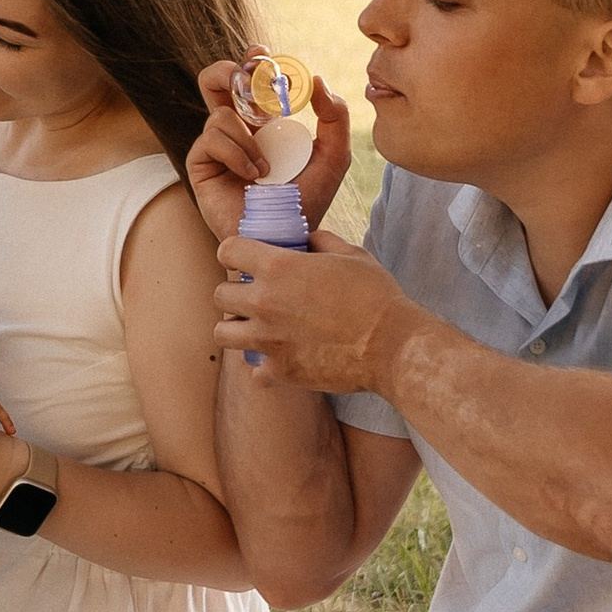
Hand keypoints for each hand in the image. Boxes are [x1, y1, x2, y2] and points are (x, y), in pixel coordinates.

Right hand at [186, 63, 354, 243]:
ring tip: (266, 169)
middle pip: (216, 80)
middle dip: (229, 72)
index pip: (250, 80)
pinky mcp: (200, 164)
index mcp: (264, 122)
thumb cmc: (307, 202)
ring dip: (248, 138)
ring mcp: (216, 146)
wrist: (283, 236)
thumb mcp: (333, 157)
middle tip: (249, 79)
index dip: (251, 61)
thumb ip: (335, 118)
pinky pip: (211, 139)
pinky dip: (236, 155)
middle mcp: (236, 129)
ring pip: (220, 113)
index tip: (263, 55)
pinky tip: (251, 177)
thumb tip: (317, 80)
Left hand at [212, 224, 409, 394]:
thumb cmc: (376, 296)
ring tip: (257, 329)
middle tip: (254, 297)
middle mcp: (264, 302)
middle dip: (234, 293)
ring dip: (237, 329)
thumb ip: (321, 242)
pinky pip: (254, 370)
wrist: (392, 347)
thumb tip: (307, 240)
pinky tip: (283, 359)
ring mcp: (268, 340)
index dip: (234, 253)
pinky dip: (265, 367)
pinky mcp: (280, 371)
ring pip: (222, 333)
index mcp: (278, 267)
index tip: (244, 260)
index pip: (228, 250)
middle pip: (219, 294)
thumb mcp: (352, 254)